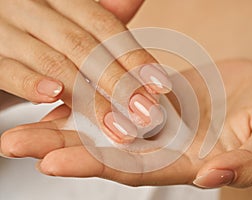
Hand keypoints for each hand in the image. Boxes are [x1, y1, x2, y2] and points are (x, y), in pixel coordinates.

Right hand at [0, 0, 172, 142]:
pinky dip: (32, 85)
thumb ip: (98, 15)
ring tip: (116, 123)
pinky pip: (10, 71)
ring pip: (55, 62)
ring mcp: (10, 32)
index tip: (159, 84)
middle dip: (118, 83)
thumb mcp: (68, 17)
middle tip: (145, 112)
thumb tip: (134, 0)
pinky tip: (54, 97)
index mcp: (64, 1)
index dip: (133, 57)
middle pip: (86, 48)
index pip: (106, 27)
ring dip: (87, 96)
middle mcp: (37, 11)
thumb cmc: (40, 30)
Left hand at [1, 60, 251, 188]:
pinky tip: (64, 96)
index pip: (136, 169)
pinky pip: (121, 99)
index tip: (50, 164)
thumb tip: (214, 177)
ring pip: (107, 124)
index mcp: (190, 162)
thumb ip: (249, 163)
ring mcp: (161, 122)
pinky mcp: (161, 99)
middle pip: (108, 151)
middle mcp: (167, 146)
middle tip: (13, 144)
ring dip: (67, 121)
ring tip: (23, 118)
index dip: (95, 166)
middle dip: (61, 148)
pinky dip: (93, 97)